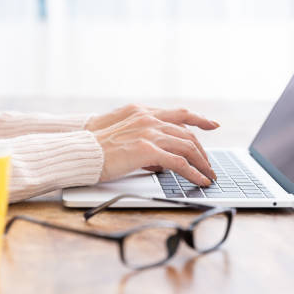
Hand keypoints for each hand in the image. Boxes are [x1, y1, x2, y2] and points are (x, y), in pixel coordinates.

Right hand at [86, 104, 219, 185]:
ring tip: (209, 176)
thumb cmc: (96, 147)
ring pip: (187, 147)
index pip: (179, 114)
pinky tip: (200, 180)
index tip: (213, 125)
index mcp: (143, 112)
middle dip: (202, 152)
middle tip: (209, 165)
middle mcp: (149, 119)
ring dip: (202, 164)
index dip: (199, 119)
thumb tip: (160, 161)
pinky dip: (193, 172)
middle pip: (187, 133)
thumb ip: (145, 142)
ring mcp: (149, 132)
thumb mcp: (123, 136)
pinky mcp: (147, 150)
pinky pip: (179, 162)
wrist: (81, 150)